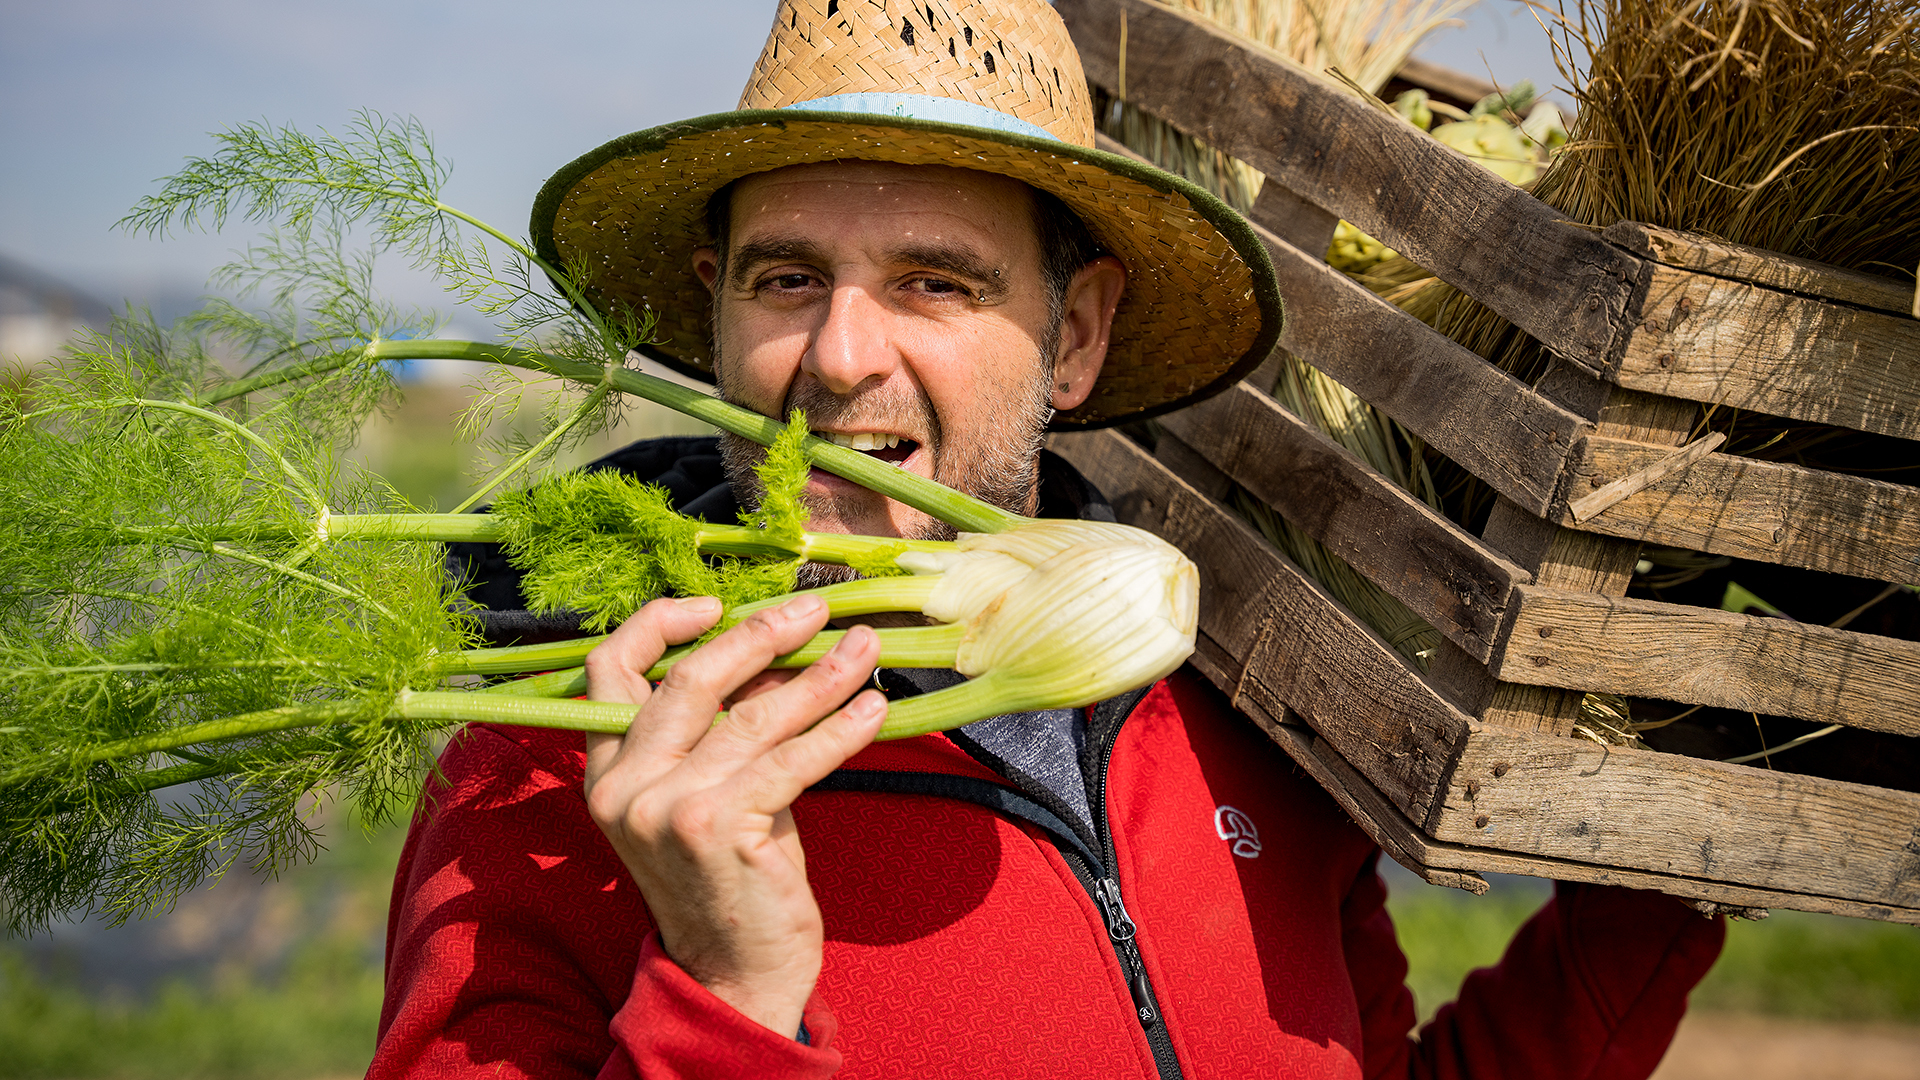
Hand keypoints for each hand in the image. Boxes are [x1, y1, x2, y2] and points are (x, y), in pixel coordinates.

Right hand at [582, 594, 885, 1035]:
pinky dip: (840, 729)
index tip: (715, 604)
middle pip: (691, 679)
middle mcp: (624, 786)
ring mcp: (666, 808)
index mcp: (608, 771)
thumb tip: (781, 650)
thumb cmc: (730, 878)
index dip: (659, 624)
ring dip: (820, 676)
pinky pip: (792, 760)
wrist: (733, 974)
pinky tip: (875, 709)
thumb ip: (727, 727)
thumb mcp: (714, 791)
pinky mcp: (716, 828)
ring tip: (866, 650)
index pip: (608, 670)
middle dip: (761, 635)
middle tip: (817, 610)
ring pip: (753, 716)